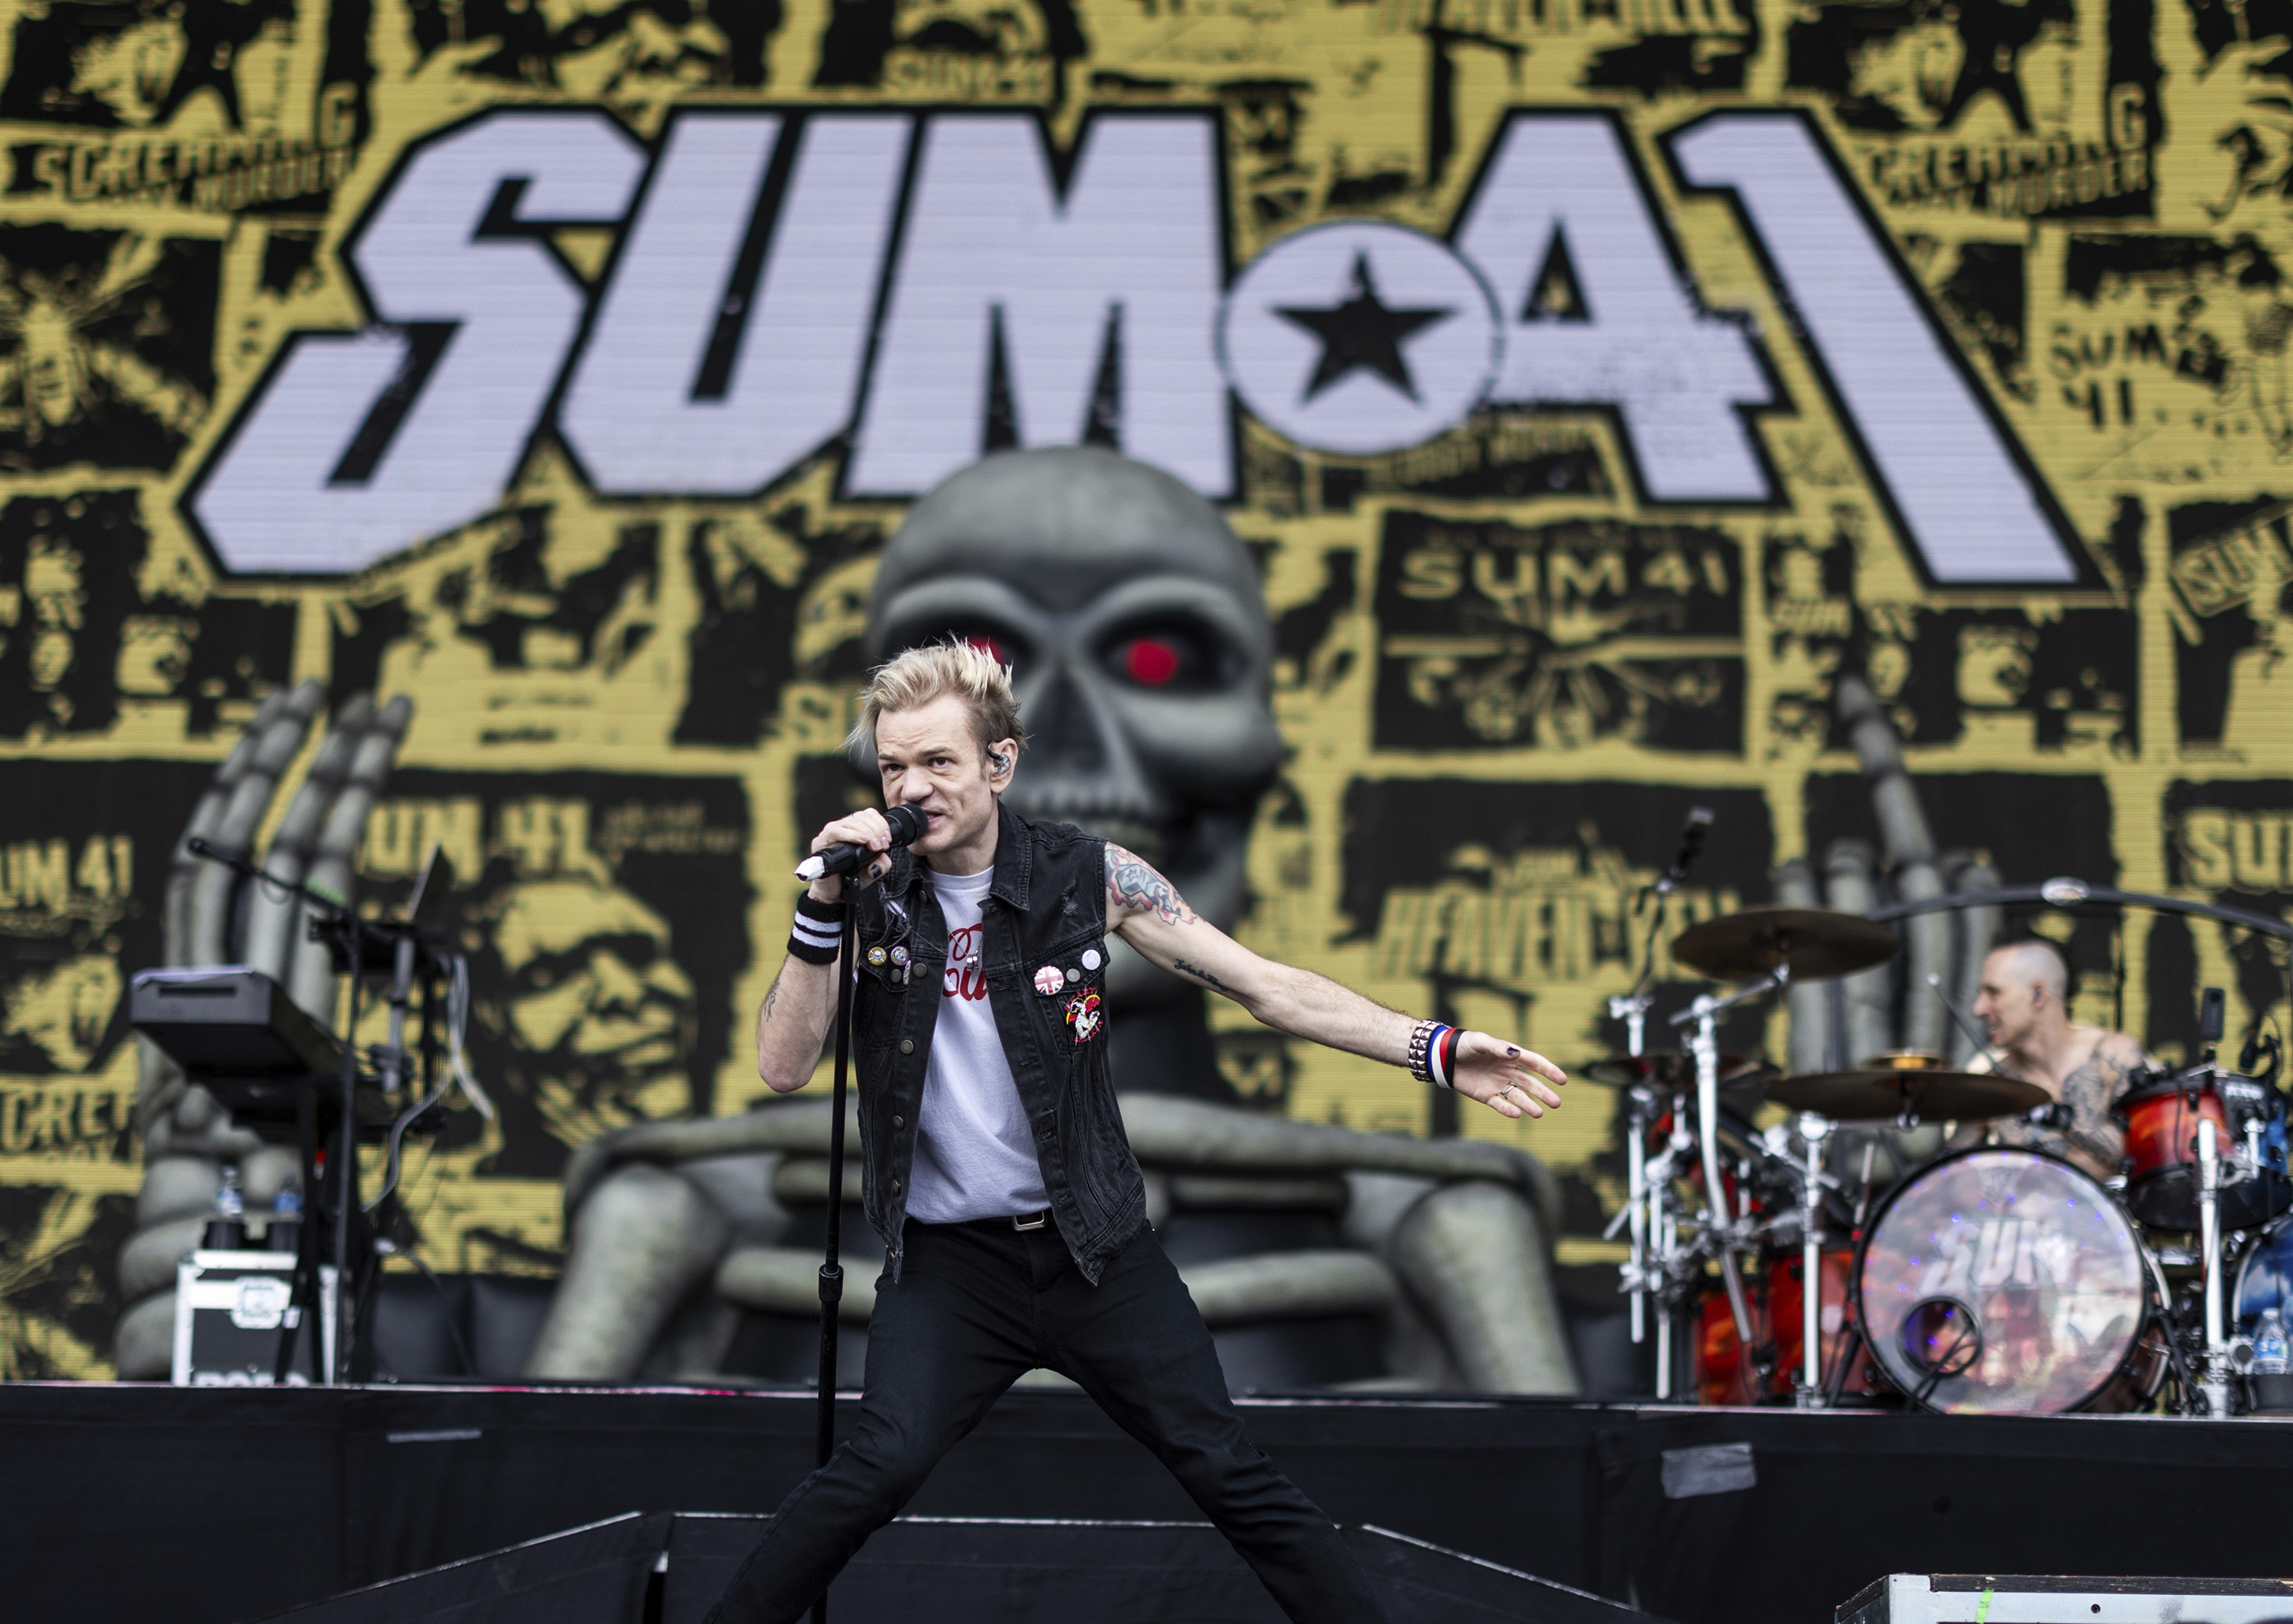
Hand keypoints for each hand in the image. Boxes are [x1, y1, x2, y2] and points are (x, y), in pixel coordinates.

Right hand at [808, 809, 894, 903]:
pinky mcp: (820, 842)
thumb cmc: (851, 878)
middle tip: (882, 845)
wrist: (834, 893)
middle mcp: (842, 828)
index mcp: (854, 829)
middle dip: (876, 830)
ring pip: (850, 821)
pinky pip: (835, 831)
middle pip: (861, 816)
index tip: (888, 839)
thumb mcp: (873, 870)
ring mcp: (830, 833)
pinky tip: (862, 841)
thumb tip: (882, 857)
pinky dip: (851, 834)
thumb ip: (882, 863)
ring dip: (867, 832)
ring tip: (874, 845)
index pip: (868, 814)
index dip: (881, 823)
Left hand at [1450, 1033, 1566, 1119]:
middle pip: (1530, 1084)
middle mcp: (1508, 1071)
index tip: (1562, 1080)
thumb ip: (1497, 1047)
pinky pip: (1499, 1104)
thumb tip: (1515, 1053)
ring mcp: (1498, 1084)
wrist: (1444, 1058)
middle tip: (1556, 1103)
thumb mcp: (1480, 1042)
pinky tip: (1516, 1114)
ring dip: (1528, 1105)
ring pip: (1518, 1097)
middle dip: (1543, 1093)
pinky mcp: (1486, 1095)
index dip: (1549, 1071)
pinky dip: (1508, 1110)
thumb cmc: (1464, 1045)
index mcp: (1510, 1056)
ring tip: (1539, 1113)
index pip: (1534, 1063)